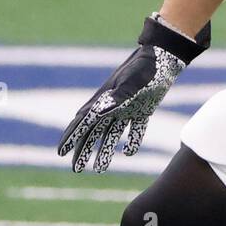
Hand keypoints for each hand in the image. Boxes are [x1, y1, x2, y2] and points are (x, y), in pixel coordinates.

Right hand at [57, 15, 207, 172]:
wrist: (164, 56)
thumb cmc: (145, 68)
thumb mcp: (131, 84)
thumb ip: (115, 99)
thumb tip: (97, 114)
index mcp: (105, 99)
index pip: (83, 122)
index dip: (71, 137)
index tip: (61, 152)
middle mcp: (112, 105)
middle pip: (93, 132)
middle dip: (83, 150)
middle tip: (75, 169)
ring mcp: (127, 107)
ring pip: (110, 133)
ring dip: (103, 150)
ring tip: (98, 169)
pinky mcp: (143, 108)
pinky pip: (134, 128)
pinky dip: (131, 140)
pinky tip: (129, 153)